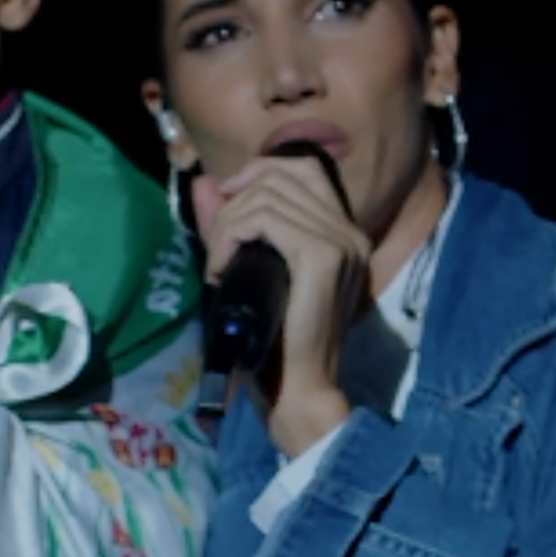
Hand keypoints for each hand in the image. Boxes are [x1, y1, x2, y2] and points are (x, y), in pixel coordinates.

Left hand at [192, 156, 369, 455]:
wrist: (298, 389)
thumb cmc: (275, 338)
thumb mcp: (252, 268)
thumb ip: (232, 225)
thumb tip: (205, 184)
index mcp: (343, 232)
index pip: (304, 167)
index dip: (259, 169)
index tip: (227, 199)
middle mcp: (349, 230)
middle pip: (282, 175)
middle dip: (235, 201)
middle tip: (217, 247)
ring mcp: (341, 241)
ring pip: (268, 195)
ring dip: (228, 223)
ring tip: (218, 262)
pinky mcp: (322, 256)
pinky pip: (267, 218)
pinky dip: (232, 235)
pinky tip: (221, 267)